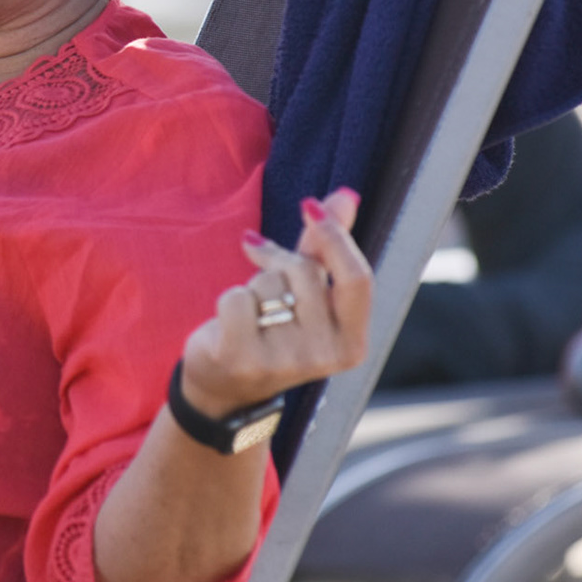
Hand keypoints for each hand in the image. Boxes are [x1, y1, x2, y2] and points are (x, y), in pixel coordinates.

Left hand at [178, 187, 371, 418]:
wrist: (224, 386)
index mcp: (352, 343)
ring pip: (267, 283)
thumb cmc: (272, 329)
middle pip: (305, 272)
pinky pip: (235, 298)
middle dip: (279, 261)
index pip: (357, 278)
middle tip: (263, 273)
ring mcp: (284, 362)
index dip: (334, 236)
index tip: (308, 206)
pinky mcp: (243, 359)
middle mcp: (325, 356)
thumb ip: (325, 247)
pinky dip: (228, 300)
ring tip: (252, 312)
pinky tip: (229, 324)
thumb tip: (346, 195)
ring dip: (252, 285)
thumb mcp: (306, 292)